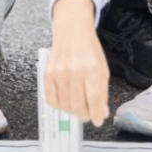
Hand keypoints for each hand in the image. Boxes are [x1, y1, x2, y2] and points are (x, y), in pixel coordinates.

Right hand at [45, 0, 110, 125]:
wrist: (72, 31)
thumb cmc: (89, 50)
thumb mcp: (102, 69)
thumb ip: (102, 93)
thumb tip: (101, 113)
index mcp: (92, 69)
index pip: (94, 100)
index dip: (97, 114)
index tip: (98, 120)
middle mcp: (75, 71)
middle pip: (78, 105)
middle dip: (85, 115)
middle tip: (88, 115)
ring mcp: (59, 72)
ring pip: (65, 105)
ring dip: (72, 111)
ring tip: (78, 107)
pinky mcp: (48, 73)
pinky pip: (51, 98)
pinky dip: (58, 105)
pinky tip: (65, 102)